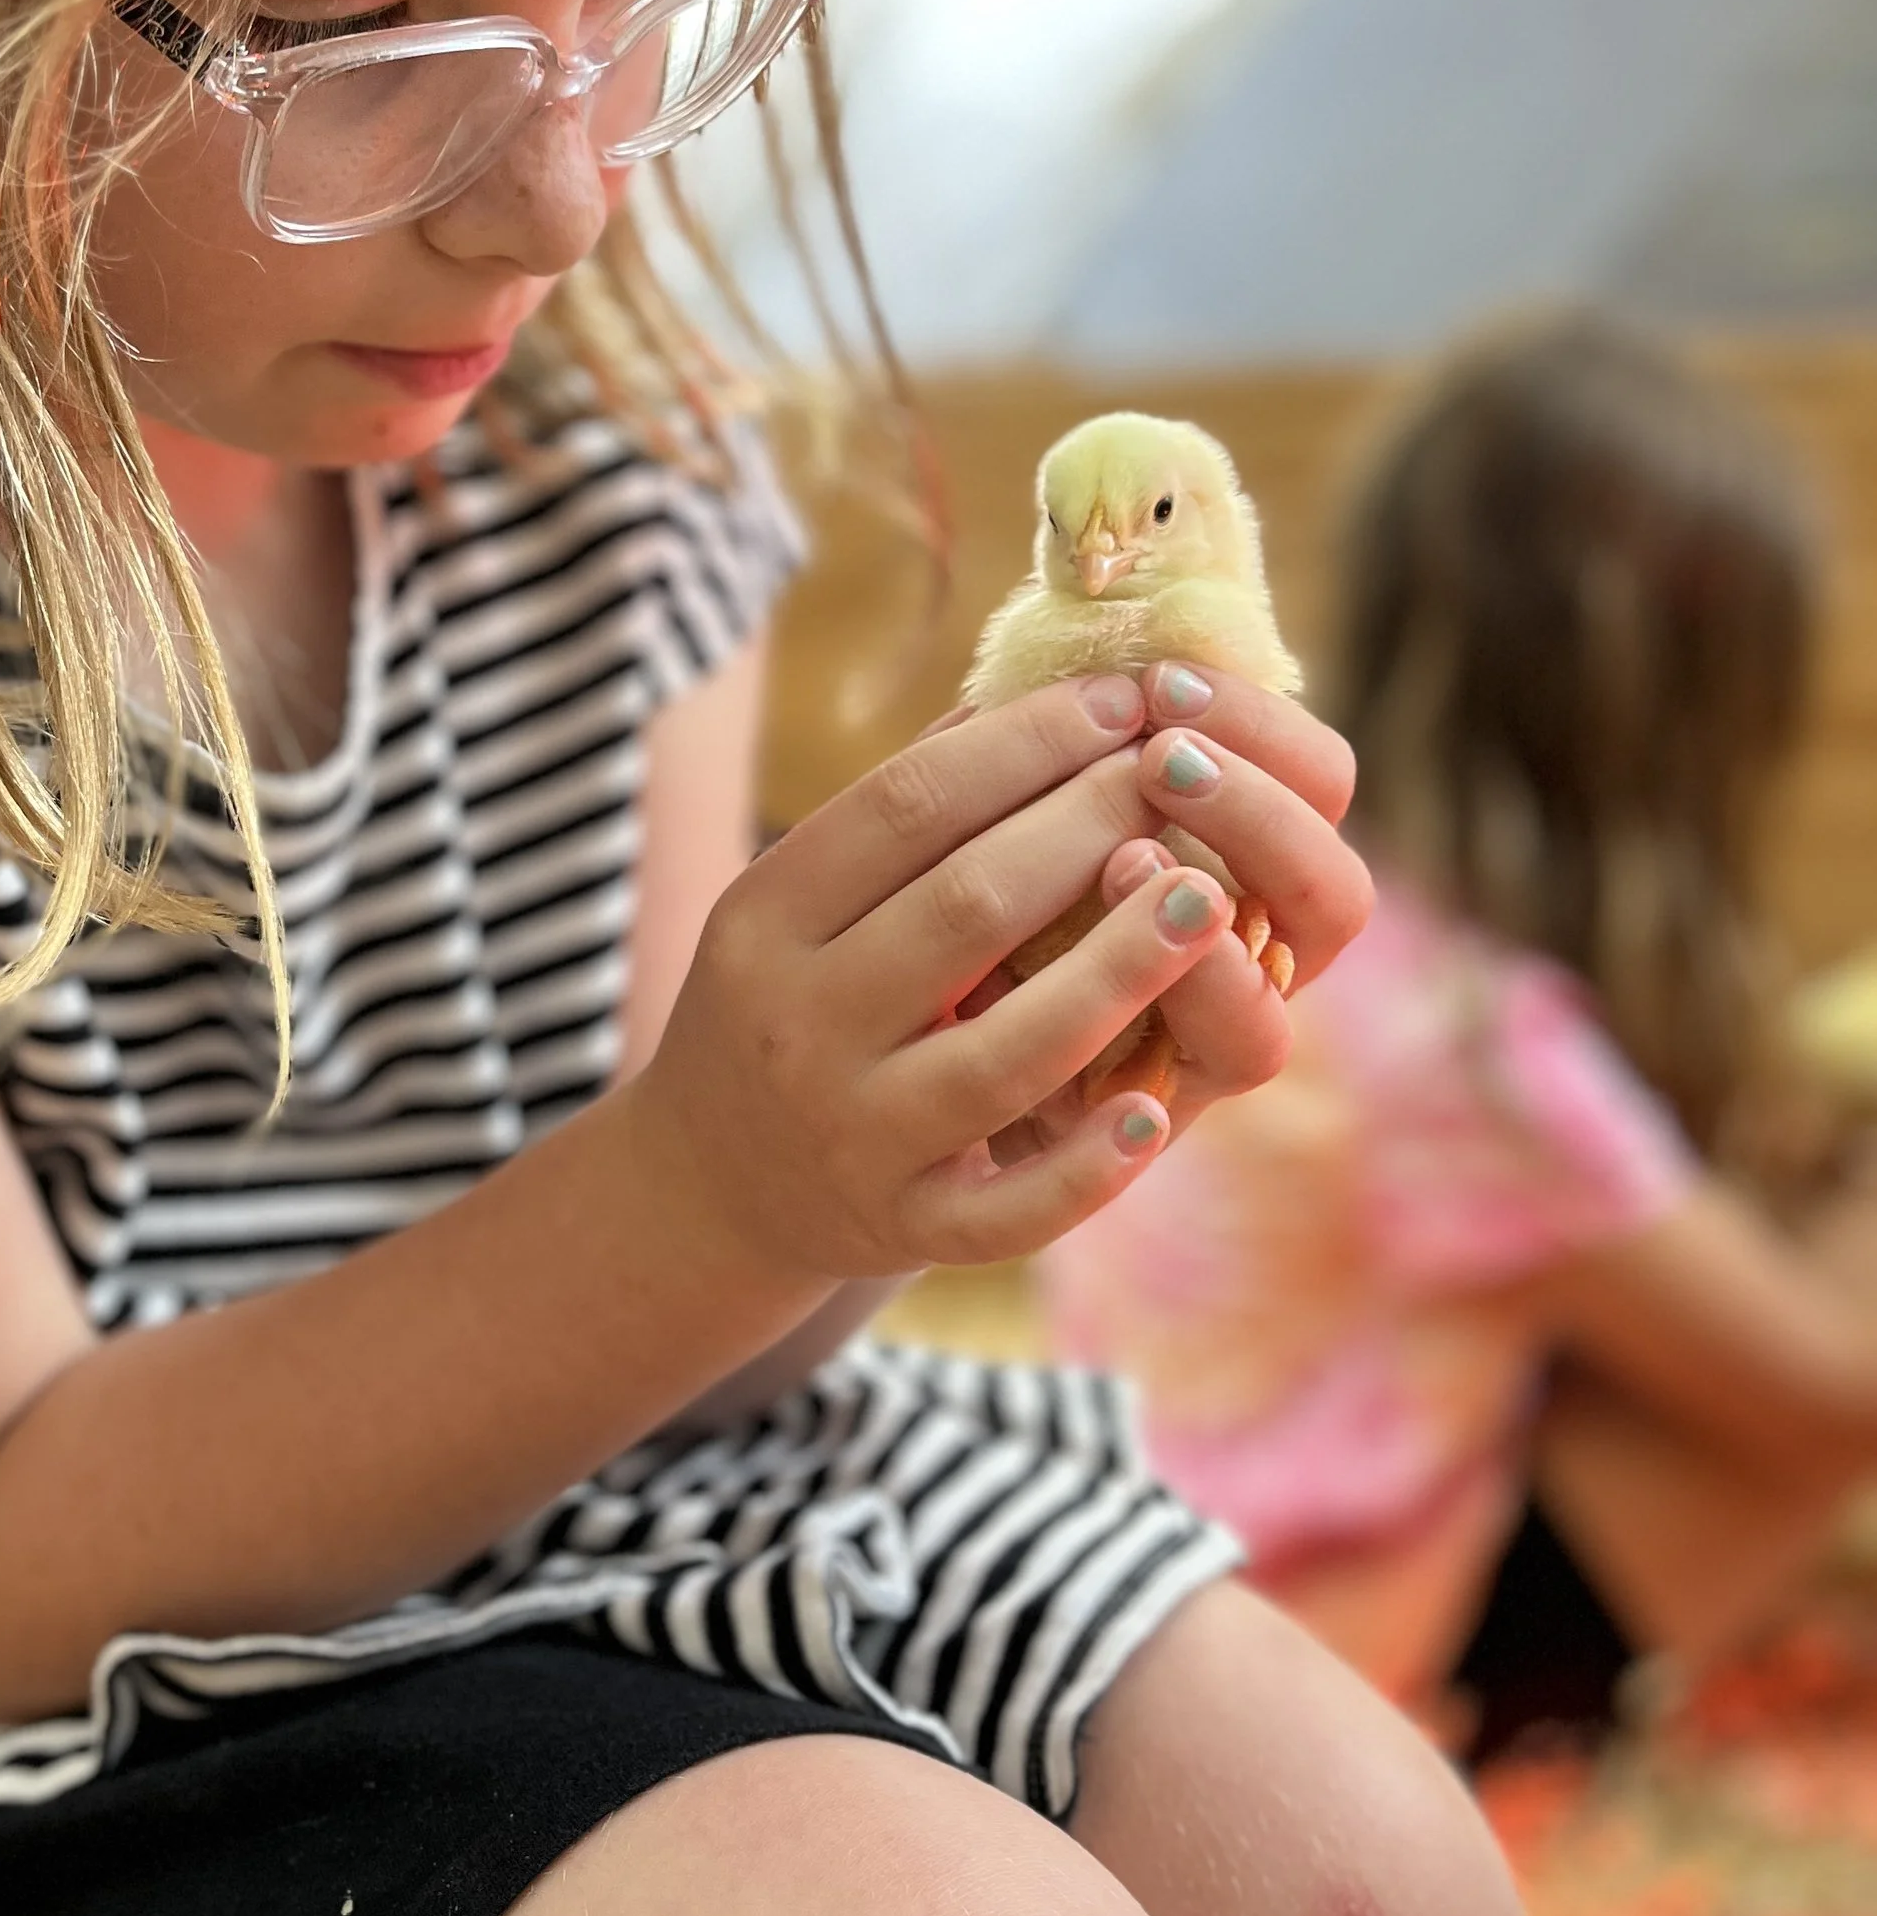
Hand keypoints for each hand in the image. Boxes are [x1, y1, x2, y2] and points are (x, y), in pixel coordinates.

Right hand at [631, 664, 1366, 1280]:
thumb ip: (901, 812)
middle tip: (1180, 773)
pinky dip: (1083, 1165)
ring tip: (1210, 900)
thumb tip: (1030, 689)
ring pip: (1006, 1052)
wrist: (705, 1184)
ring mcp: (853, 1133)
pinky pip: (1008, 1209)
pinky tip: (1153, 1112)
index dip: (1025, 744)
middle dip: (1091, 828)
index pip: (907, 805)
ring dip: (1119, 972)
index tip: (1120, 700)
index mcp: (765, 917)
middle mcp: (800, 1023)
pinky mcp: (904, 1226)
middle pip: (968, 908)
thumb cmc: (782, 1001)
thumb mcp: (794, 898)